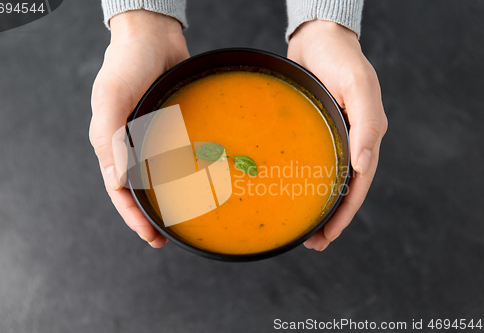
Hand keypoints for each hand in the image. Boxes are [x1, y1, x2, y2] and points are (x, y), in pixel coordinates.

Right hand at [90, 10, 188, 246]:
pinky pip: (176, 155)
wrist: (154, 36)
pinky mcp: (169, 127)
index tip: (150, 237)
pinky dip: (185, 171)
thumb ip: (112, 140)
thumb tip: (119, 182)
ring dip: (168, 198)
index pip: (118, 190)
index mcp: (109, 143)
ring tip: (184, 218)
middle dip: (150, 215)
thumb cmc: (127, 64)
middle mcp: (130, 144)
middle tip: (167, 236)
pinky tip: (200, 181)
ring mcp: (150, 136)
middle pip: (137, 189)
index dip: (132, 217)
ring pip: (157, 176)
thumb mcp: (113, 99)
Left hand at [287, 20, 387, 250]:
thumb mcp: (358, 86)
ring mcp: (333, 136)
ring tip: (304, 230)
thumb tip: (364, 165)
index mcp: (365, 135)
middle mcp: (350, 140)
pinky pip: (313, 162)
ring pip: (327, 179)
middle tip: (312, 243)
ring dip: (318, 205)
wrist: (318, 38)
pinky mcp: (315, 130)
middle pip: (344, 188)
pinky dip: (306, 181)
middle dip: (330, 218)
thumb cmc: (341, 59)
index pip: (358, 183)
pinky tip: (293, 193)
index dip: (345, 212)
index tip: (328, 235)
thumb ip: (365, 125)